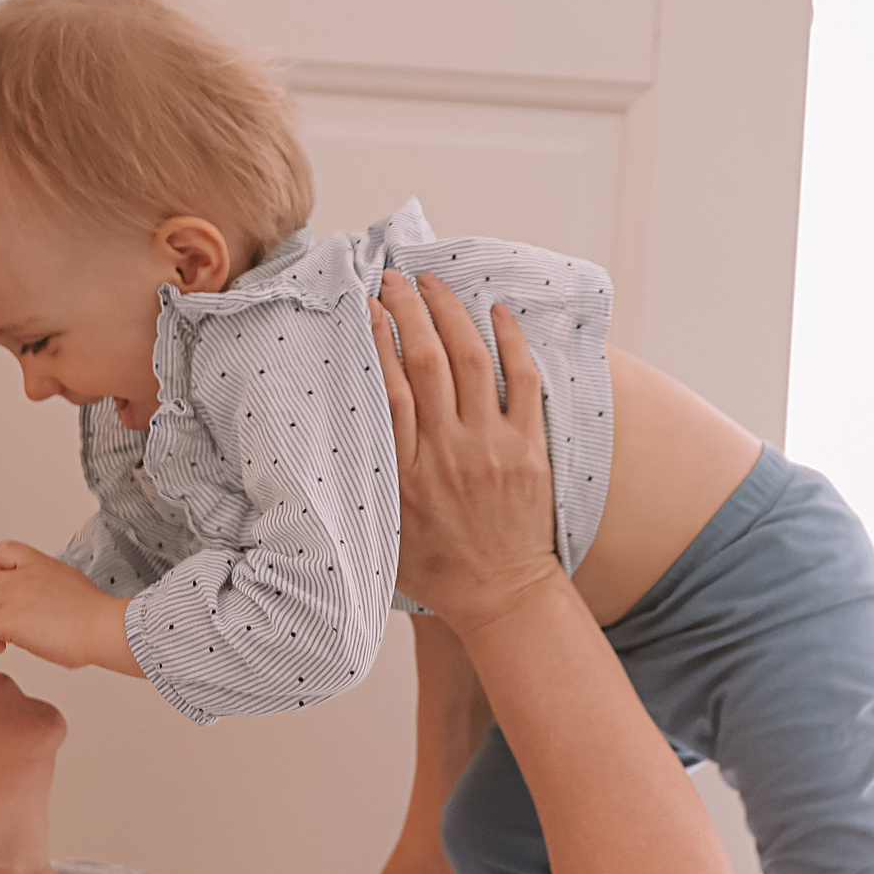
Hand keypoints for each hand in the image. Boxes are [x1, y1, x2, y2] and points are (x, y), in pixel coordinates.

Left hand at [0, 540, 139, 674]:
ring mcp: (11, 595)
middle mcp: (22, 576)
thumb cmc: (98, 618)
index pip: (4, 551)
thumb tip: (40, 609)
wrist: (105, 628)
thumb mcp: (73, 587)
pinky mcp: (6, 618)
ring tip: (3, 640)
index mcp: (41, 566)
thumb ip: (49, 589)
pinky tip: (0, 647)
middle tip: (3, 624)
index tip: (11, 596)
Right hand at [369, 270, 564, 632]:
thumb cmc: (436, 568)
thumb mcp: (383, 528)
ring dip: (451, 313)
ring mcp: (492, 447)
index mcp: (406, 470)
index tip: (366, 305)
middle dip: (408, 310)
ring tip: (435, 284)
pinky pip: (524, 382)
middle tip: (395, 279)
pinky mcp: (529, 450)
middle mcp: (448, 451)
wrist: (501, 595)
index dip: (376, 338)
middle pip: (425, 360)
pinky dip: (511, 342)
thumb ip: (369, 477)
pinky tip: (498, 313)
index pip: (388, 386)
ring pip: (471, 360)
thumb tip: (344, 429)